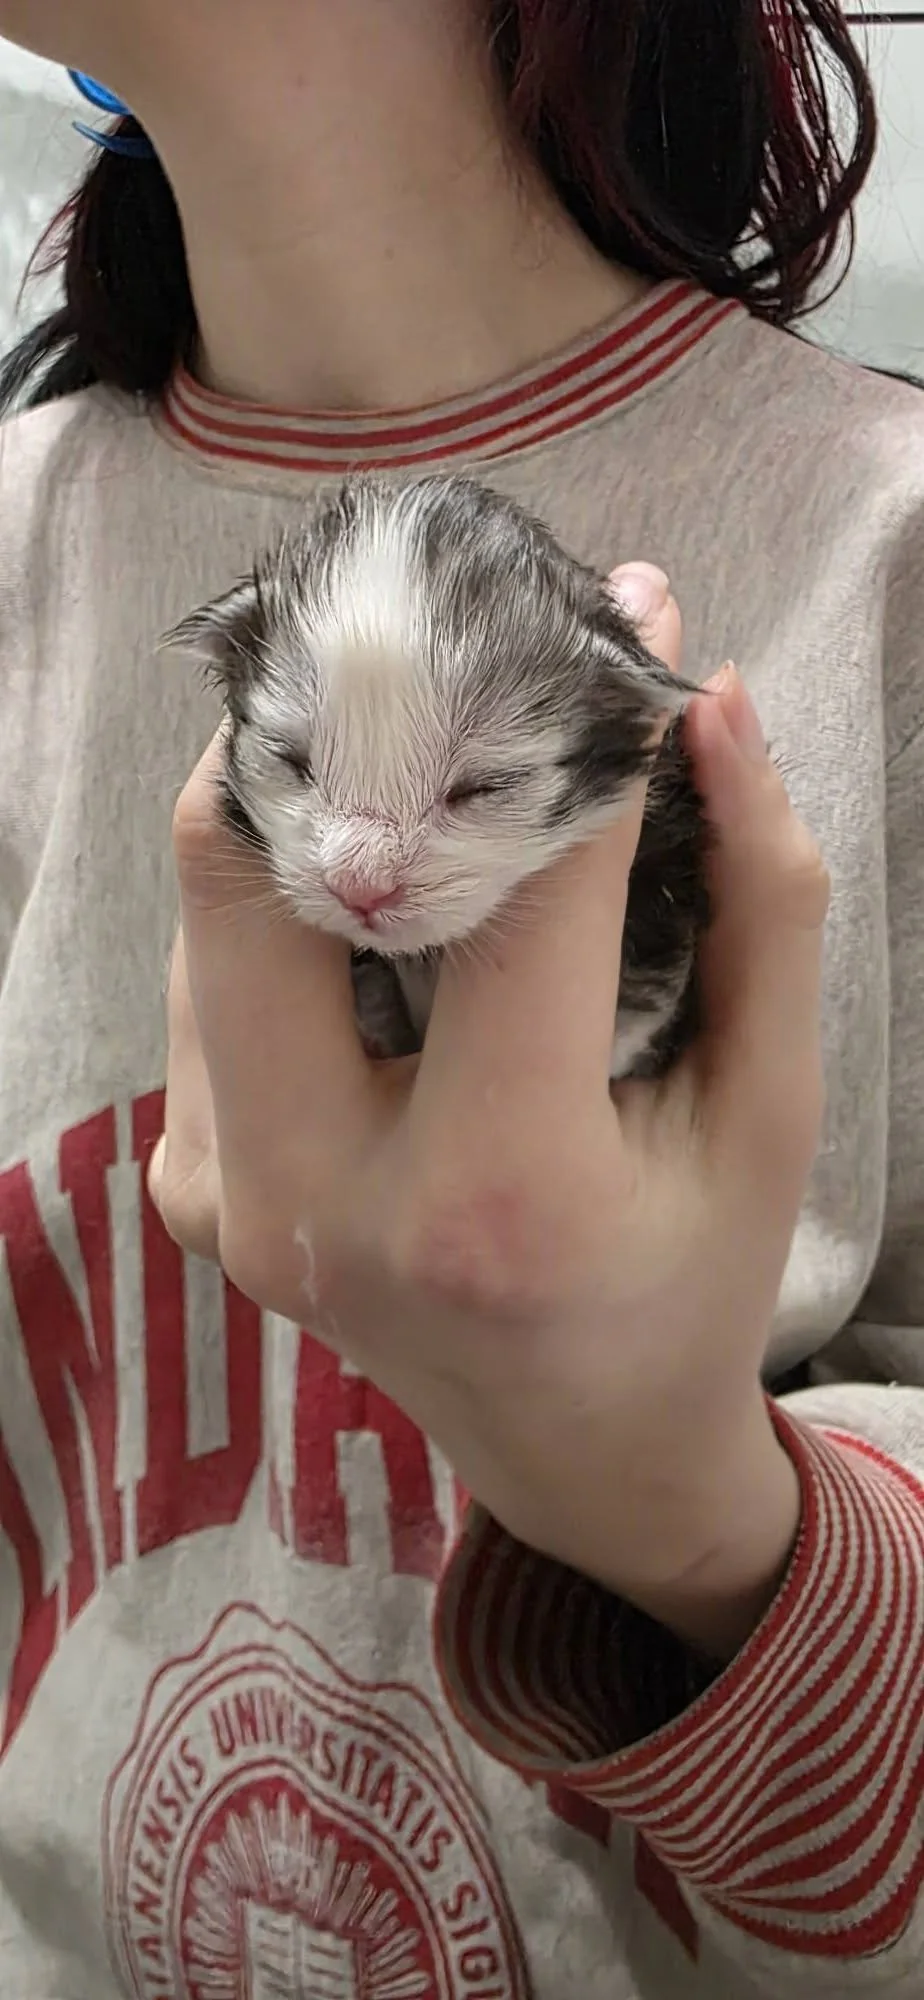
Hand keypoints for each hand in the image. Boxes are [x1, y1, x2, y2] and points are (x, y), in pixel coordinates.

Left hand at [150, 566, 827, 1656]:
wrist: (575, 1452)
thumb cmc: (690, 1280)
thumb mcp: (770, 1109)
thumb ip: (761, 905)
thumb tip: (706, 704)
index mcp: (492, 1195)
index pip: (507, 904)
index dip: (570, 743)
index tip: (616, 622)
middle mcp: (317, 1202)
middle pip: (248, 878)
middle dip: (334, 733)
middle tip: (429, 660)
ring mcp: (226, 1204)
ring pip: (205, 918)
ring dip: (302, 812)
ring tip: (411, 756)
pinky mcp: (191, 1193)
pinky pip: (204, 990)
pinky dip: (278, 911)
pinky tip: (370, 898)